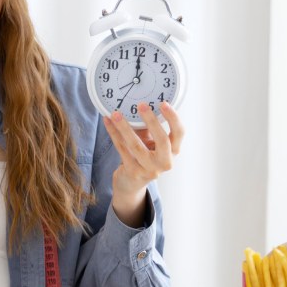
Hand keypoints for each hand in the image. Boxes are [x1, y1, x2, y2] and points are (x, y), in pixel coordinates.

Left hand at [102, 101, 183, 226]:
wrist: (131, 183)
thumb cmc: (143, 157)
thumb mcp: (151, 142)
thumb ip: (149, 127)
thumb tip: (140, 104)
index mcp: (173, 151)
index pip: (179, 133)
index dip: (173, 118)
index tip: (163, 103)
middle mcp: (164, 162)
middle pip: (162, 140)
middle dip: (151, 121)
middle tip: (141, 105)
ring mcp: (149, 169)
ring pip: (136, 145)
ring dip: (124, 127)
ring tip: (115, 113)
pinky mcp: (133, 171)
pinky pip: (121, 149)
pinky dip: (114, 134)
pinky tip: (108, 122)